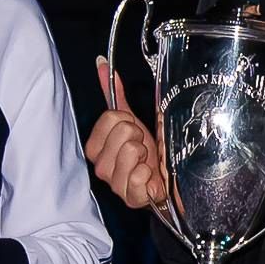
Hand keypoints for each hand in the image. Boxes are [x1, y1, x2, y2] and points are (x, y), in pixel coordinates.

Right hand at [83, 57, 169, 212]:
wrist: (168, 182)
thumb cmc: (148, 154)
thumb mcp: (133, 122)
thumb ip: (116, 96)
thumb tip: (103, 65)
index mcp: (96, 147)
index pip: (110, 117)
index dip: (128, 120)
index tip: (135, 131)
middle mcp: (100, 166)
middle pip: (123, 131)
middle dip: (139, 136)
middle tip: (143, 149)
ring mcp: (114, 184)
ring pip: (132, 151)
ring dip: (146, 155)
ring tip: (147, 163)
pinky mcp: (130, 198)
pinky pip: (140, 174)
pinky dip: (151, 175)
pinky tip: (150, 179)